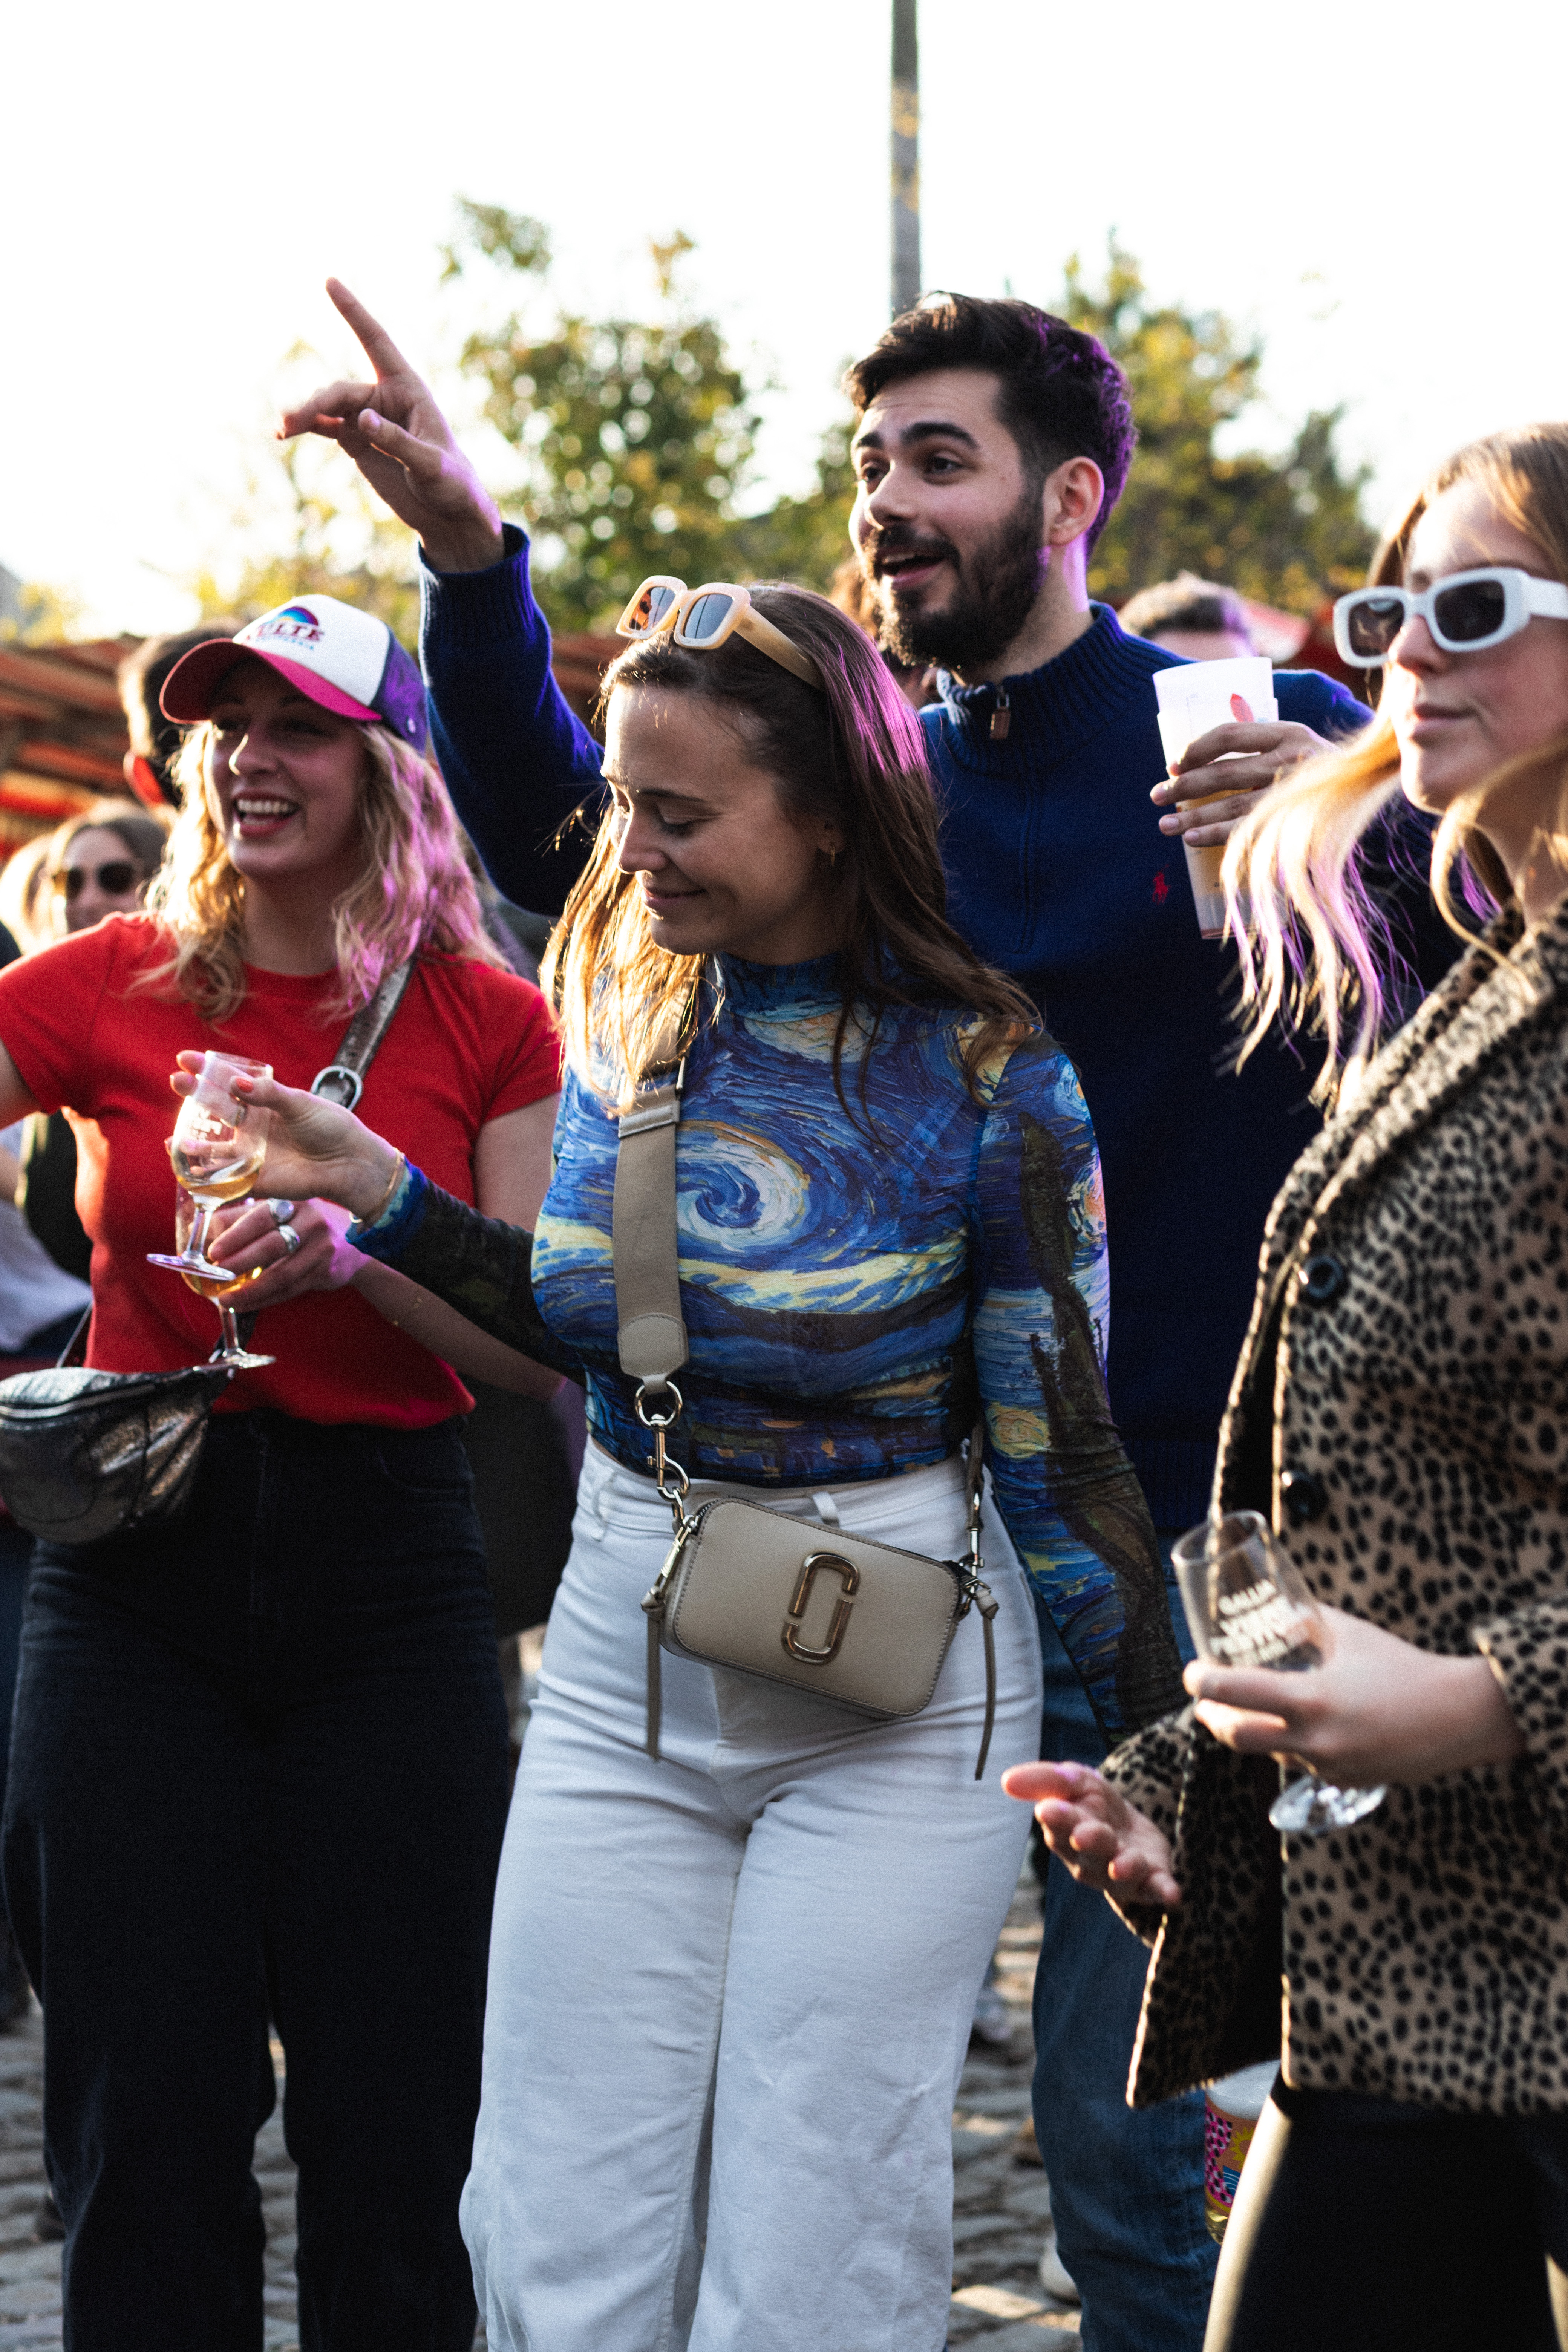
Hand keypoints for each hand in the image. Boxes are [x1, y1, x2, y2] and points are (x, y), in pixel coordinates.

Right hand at [172, 1056, 399, 1219]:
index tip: (185, 1058)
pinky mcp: (254, 1179)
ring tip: (173, 1138)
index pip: (226, 1084)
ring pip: (211, 1149)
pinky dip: (204, 1178)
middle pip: (214, 1111)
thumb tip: (236, 1082)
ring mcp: (249, 1154)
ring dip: (190, 1144)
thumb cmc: (330, 1127)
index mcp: (261, 1104)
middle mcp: (250, 1128)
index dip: (205, 1071)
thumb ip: (269, 1094)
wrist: (349, 1162)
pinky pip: (223, 1180)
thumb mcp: (300, 1103)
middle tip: (177, 1081)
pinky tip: (189, 1170)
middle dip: (194, 1096)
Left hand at [202, 1196, 364, 1309]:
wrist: (351, 1246)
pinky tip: (245, 1304)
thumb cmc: (303, 1226)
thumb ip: (242, 1217)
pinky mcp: (326, 1271)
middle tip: (216, 1275)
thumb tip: (204, 1229)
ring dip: (250, 1290)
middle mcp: (311, 1222)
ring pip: (281, 1274)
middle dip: (239, 1263)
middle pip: (271, 1246)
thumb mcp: (278, 1212)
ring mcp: (322, 1248)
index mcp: (294, 1202)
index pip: (260, 1217)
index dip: (235, 1235)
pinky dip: (264, 1299)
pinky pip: (290, 1290)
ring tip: (226, 1299)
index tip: (213, 1251)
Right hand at [279, 279, 504, 572]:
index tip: (330, 282)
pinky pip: (325, 428)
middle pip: (341, 391)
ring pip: (328, 409)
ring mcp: (368, 420)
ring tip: (283, 430)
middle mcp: (385, 398)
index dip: (353, 312)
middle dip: (316, 404)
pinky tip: (285, 433)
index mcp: (408, 390)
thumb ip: (398, 441)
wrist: (449, 514)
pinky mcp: (357, 442)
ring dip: (305, 416)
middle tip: (293, 423)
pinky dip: (306, 428)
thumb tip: (360, 418)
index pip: (376, 342)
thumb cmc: (452, 484)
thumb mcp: (430, 465)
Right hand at [1001, 1760, 1181, 1908]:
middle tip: (1086, 1832)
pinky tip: (1172, 1894)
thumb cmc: (1092, 1805)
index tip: (1051, 1809)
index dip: (1057, 1818)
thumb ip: (1045, 1779)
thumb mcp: (1074, 1780)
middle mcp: (1091, 1858)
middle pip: (1088, 1852)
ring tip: (1125, 1865)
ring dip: (1123, 1870)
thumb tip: (1006, 1780)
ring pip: (1120, 1874)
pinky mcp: (1152, 1880)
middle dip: (1089, 1841)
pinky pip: (1157, 1889)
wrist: (1129, 1826)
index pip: (1059, 1825)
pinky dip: (1163, 1891)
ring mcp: (1121, 1872)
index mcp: (1067, 1830)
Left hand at [1151, 718, 1329, 847]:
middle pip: (1223, 772)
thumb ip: (1262, 748)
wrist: (1373, 795)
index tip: (1174, 764)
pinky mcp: (1297, 823)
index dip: (1196, 749)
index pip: (1229, 735)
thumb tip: (1205, 762)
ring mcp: (1295, 794)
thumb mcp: (1300, 748)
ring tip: (1164, 824)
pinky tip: (1191, 839)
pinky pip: (1246, 831)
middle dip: (1184, 786)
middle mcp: (1291, 759)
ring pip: (1230, 805)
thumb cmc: (1325, 775)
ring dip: (1192, 816)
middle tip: (1157, 795)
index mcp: (1289, 733)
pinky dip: (1215, 836)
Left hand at [1183, 1605, 1525, 1784]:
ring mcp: (1328, 1767)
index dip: (1201, 1683)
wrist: (1459, 1717)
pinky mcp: (1343, 1782)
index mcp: (1310, 1699)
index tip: (1190, 1673)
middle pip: (1235, 1737)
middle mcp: (1313, 1740)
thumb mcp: (1350, 1635)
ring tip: (1247, 1709)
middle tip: (1203, 1702)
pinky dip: (1292, 1746)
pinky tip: (1300, 1728)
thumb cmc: (1404, 1667)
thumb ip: (1307, 1625)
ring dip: (1252, 1732)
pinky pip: (1301, 1765)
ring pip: (1269, 1752)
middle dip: (1211, 1718)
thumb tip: (1275, 1614)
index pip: (1232, 1694)